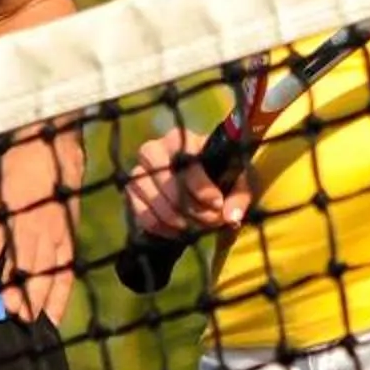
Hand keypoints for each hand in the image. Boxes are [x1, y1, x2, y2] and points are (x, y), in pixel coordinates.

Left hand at [0, 183, 77, 327]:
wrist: (49, 148)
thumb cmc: (14, 172)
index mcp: (25, 224)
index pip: (20, 262)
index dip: (15, 286)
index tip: (9, 308)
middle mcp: (47, 232)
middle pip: (41, 272)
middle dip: (33, 298)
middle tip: (25, 322)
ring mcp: (62, 234)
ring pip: (58, 272)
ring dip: (51, 298)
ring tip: (47, 322)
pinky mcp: (70, 233)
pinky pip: (69, 265)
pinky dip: (64, 287)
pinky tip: (59, 304)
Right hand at [124, 124, 249, 243]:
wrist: (198, 190)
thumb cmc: (221, 178)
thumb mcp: (239, 183)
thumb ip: (239, 197)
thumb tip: (231, 217)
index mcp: (183, 139)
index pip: (187, 162)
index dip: (202, 187)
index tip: (217, 204)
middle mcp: (155, 150)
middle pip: (167, 181)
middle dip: (191, 207)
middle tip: (210, 221)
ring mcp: (139, 172)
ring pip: (155, 201)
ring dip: (179, 220)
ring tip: (197, 228)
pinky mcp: (131, 194)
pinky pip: (143, 215)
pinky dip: (163, 228)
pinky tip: (179, 231)